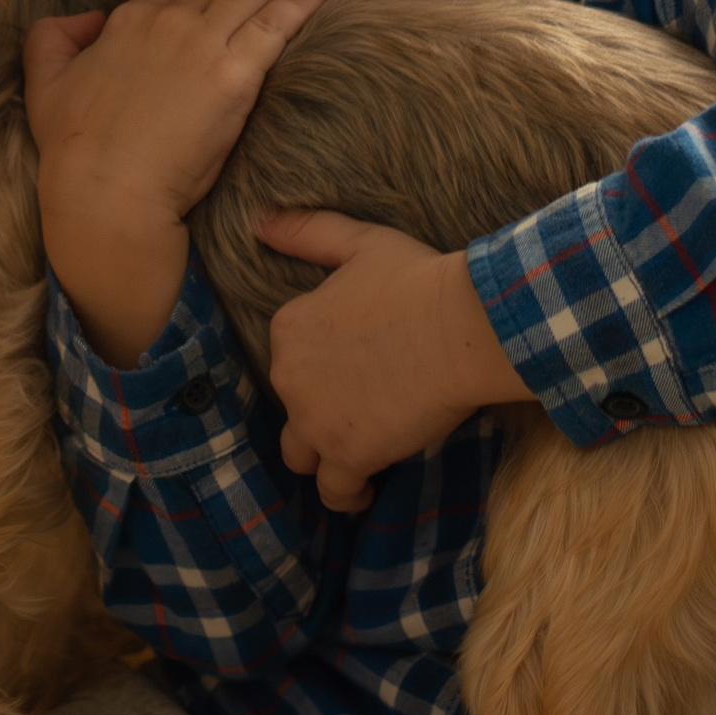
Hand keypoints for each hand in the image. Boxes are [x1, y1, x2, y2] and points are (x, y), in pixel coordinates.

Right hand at [25, 0, 322, 366]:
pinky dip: (298, 6)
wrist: (107, 192)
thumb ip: (51, 38)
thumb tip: (86, 19)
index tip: (218, 5)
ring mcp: (203, 44)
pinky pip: (276, 24)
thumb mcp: (43, 84)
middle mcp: (167, 21)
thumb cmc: (74, 150)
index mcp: (127, 20)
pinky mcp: (235, 74)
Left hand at [258, 209, 532, 513]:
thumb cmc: (416, 280)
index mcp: (289, 327)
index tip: (348, 370)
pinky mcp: (346, 455)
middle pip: (291, 406)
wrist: (458, 328)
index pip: (289, 357)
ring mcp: (314, 420)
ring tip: (351, 454)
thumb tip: (257, 219)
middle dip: (317, 410)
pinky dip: (347, 495)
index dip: (319, 365)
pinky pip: (333, 491)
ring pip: (301, 454)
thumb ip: (306, 233)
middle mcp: (289, 376)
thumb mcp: (358, 243)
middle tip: (357, 409)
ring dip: (322, 455)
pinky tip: (365, 492)